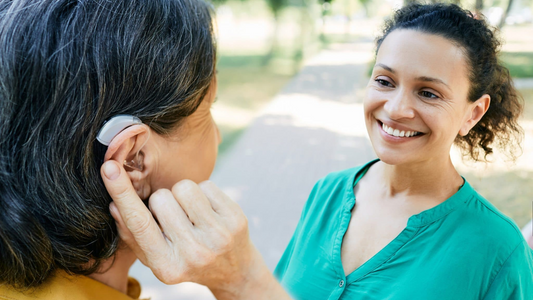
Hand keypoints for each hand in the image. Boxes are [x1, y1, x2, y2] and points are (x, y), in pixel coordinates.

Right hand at [100, 160, 289, 298]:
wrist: (234, 271)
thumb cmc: (186, 261)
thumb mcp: (156, 258)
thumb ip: (132, 234)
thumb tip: (115, 205)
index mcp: (167, 266)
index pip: (138, 223)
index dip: (121, 193)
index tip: (109, 167)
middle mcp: (194, 253)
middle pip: (161, 198)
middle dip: (162, 201)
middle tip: (174, 218)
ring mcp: (218, 236)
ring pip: (184, 187)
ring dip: (182, 195)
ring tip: (190, 214)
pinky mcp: (236, 219)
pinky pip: (206, 185)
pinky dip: (203, 193)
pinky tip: (207, 212)